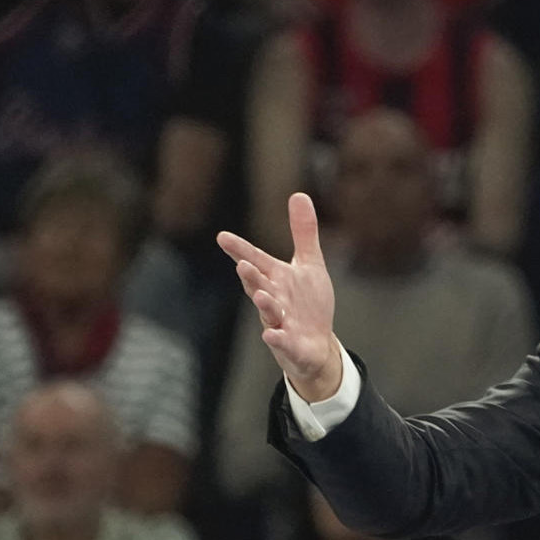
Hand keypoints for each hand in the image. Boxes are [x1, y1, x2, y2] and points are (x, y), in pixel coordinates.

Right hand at [217, 193, 340, 400]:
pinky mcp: (291, 344)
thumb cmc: (307, 303)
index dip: (240, 250)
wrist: (316, 344)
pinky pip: (283, 341)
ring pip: (269, 313)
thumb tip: (299, 194)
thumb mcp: (309, 265)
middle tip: (243, 265)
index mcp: (276, 278)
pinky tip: (272, 334)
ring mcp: (280, 322)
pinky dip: (278, 338)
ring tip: (261, 295)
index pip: (256, 261)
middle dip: (251, 277)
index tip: (222, 237)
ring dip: (264, 304)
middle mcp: (273, 299)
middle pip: (259, 286)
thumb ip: (303, 232)